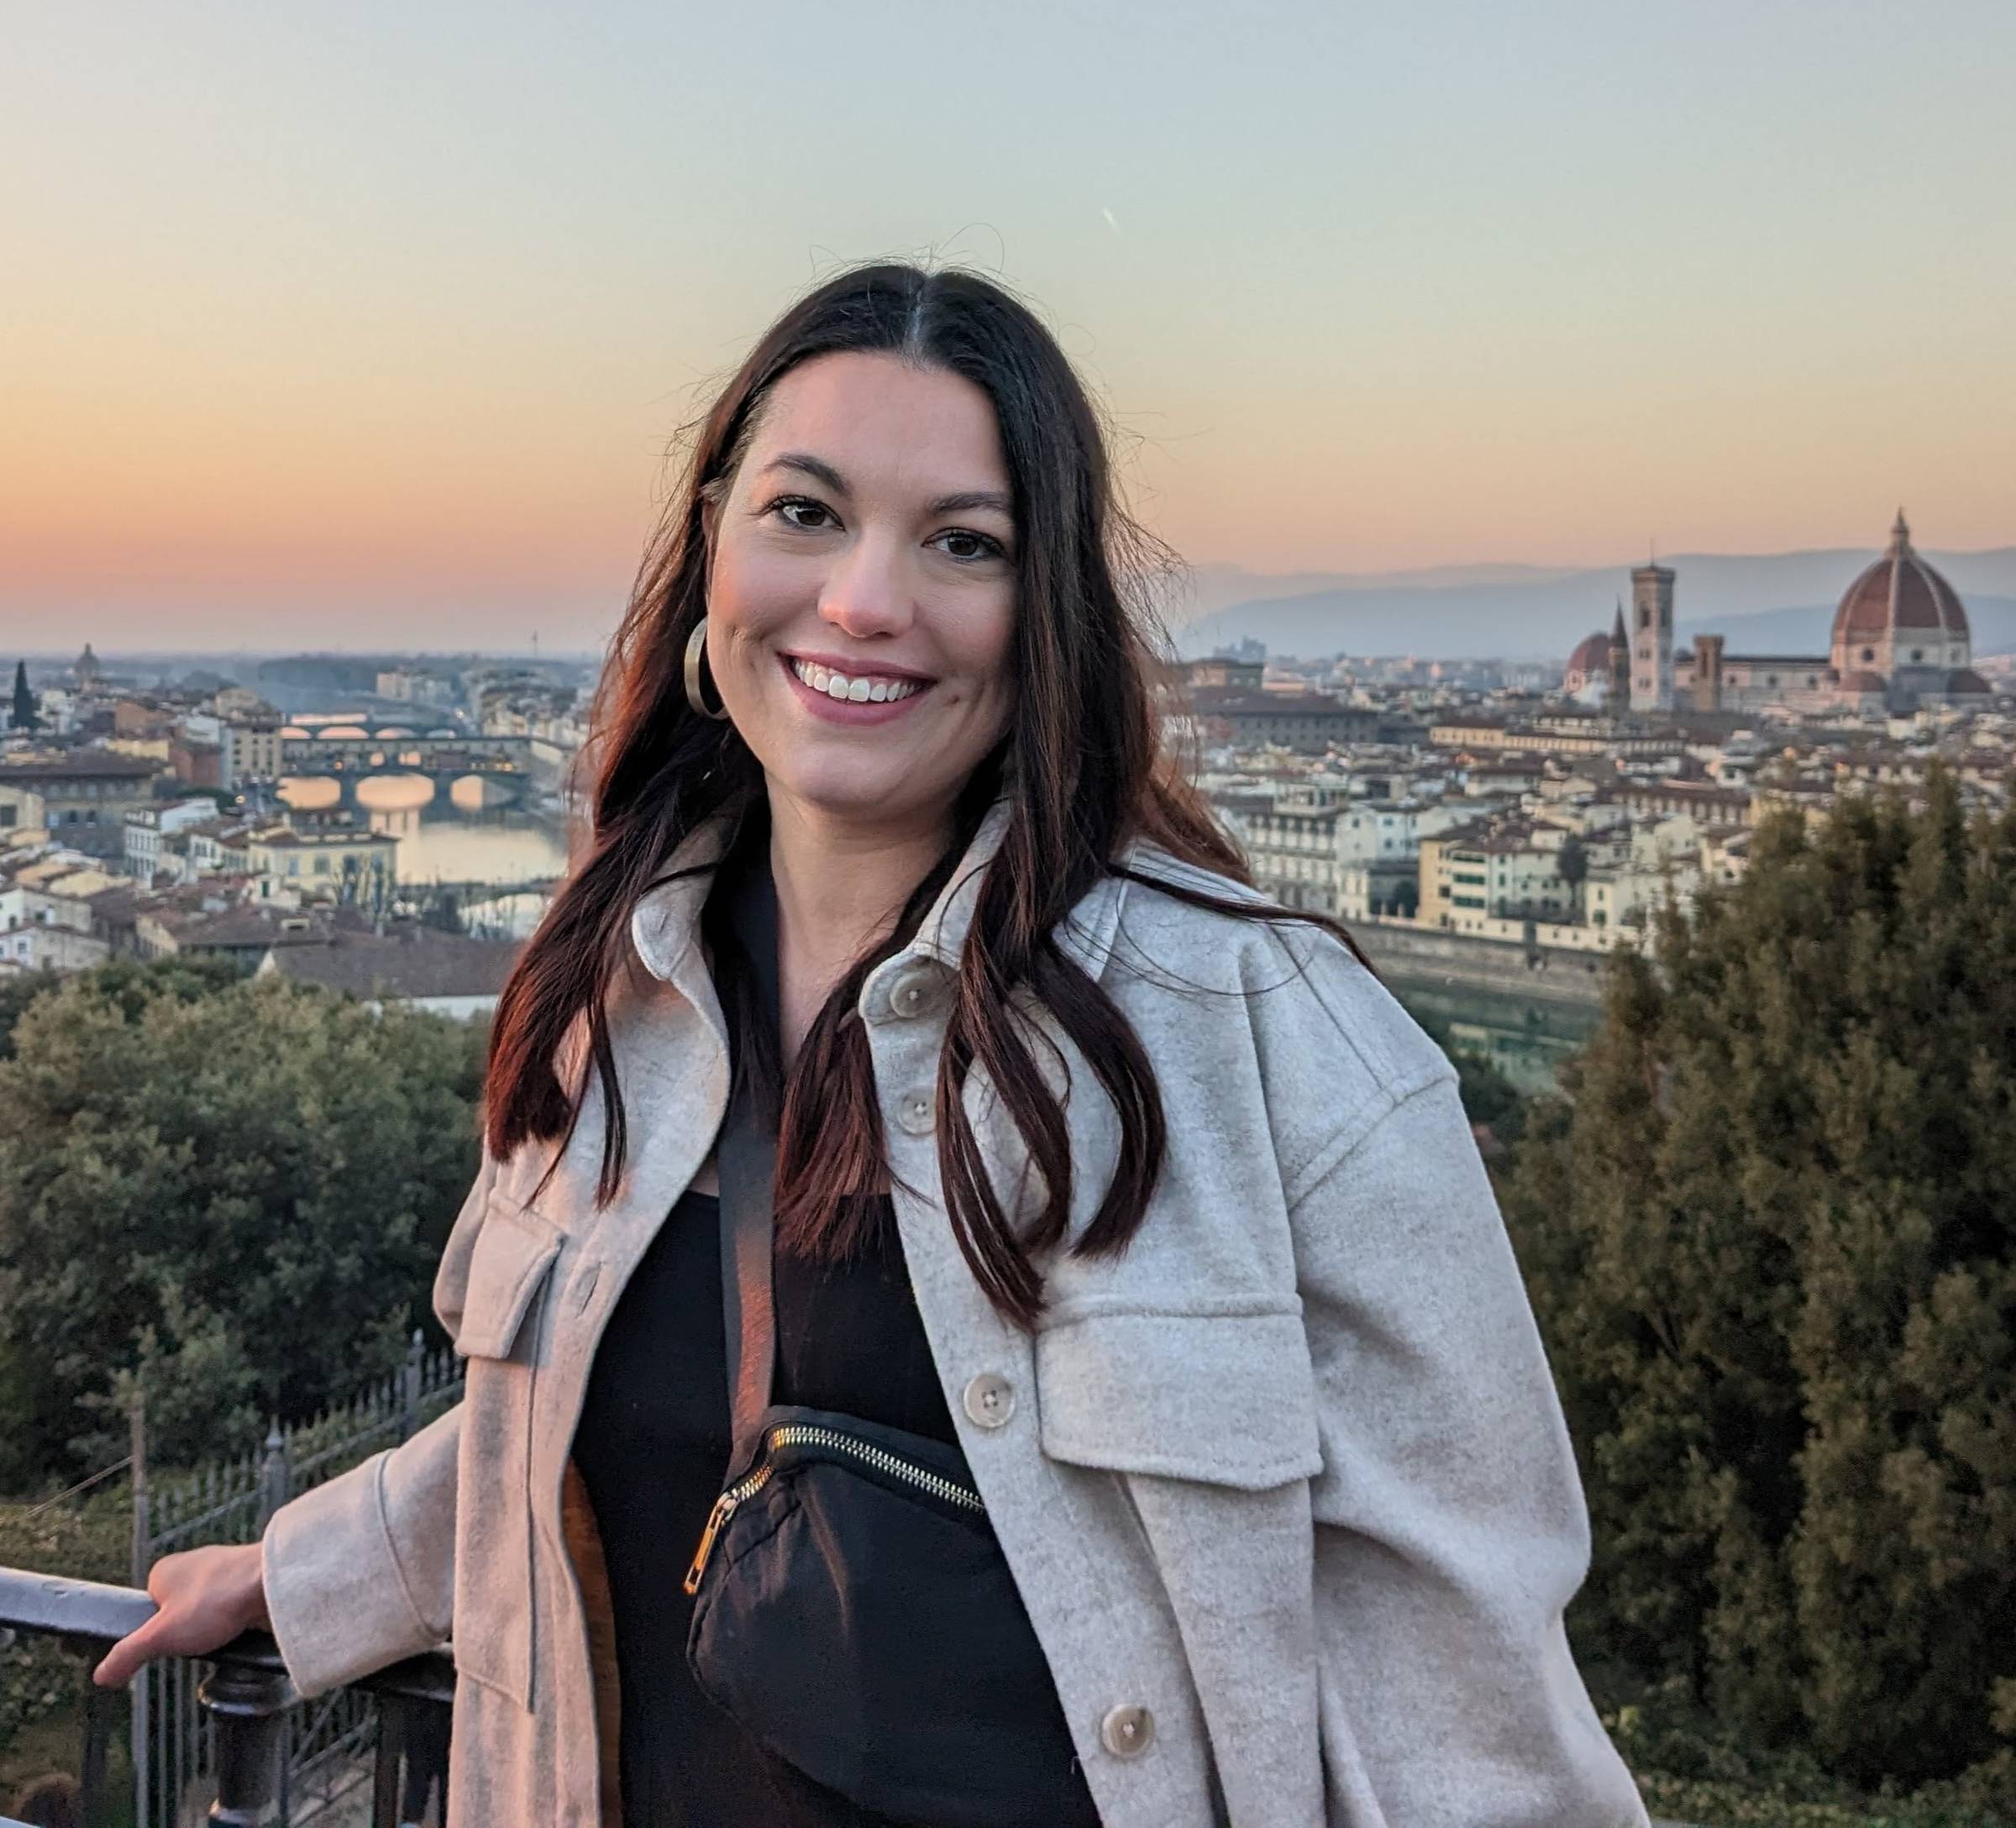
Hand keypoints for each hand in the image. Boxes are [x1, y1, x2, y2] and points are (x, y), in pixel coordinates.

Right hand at [92, 1542, 270, 1687]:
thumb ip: (127, 1655)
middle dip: (188, 1634)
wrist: (275, 1584)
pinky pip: (235, 1613)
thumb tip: (101, 1675)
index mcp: (165, 1570)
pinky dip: (236, 1625)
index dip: (153, 1634)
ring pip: (210, 1615)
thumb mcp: (161, 1636)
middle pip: (179, 1615)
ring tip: (223, 1636)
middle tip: (199, 1642)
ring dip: (215, 1630)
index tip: (165, 1646)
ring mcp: (224, 1573)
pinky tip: (241, 1631)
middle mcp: (193, 1566)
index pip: (146, 1610)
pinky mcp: (248, 1584)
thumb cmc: (218, 1599)